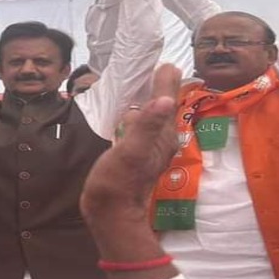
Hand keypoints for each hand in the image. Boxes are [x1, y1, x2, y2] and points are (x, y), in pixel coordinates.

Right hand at [81, 63, 181, 221]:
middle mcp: (160, 140)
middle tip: (160, 67)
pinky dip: (137, 117)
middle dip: (161, 88)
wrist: (111, 215)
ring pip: (151, 118)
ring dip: (149, 101)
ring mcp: (148, 148)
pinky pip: (139, 129)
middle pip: (162, 107)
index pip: (167, 100)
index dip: (165, 81)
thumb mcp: (132, 152)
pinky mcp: (135, 156)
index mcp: (161, 135)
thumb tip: (165, 99)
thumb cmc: (118, 183)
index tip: (166, 63)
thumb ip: (147, 125)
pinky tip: (128, 115)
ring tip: (143, 84)